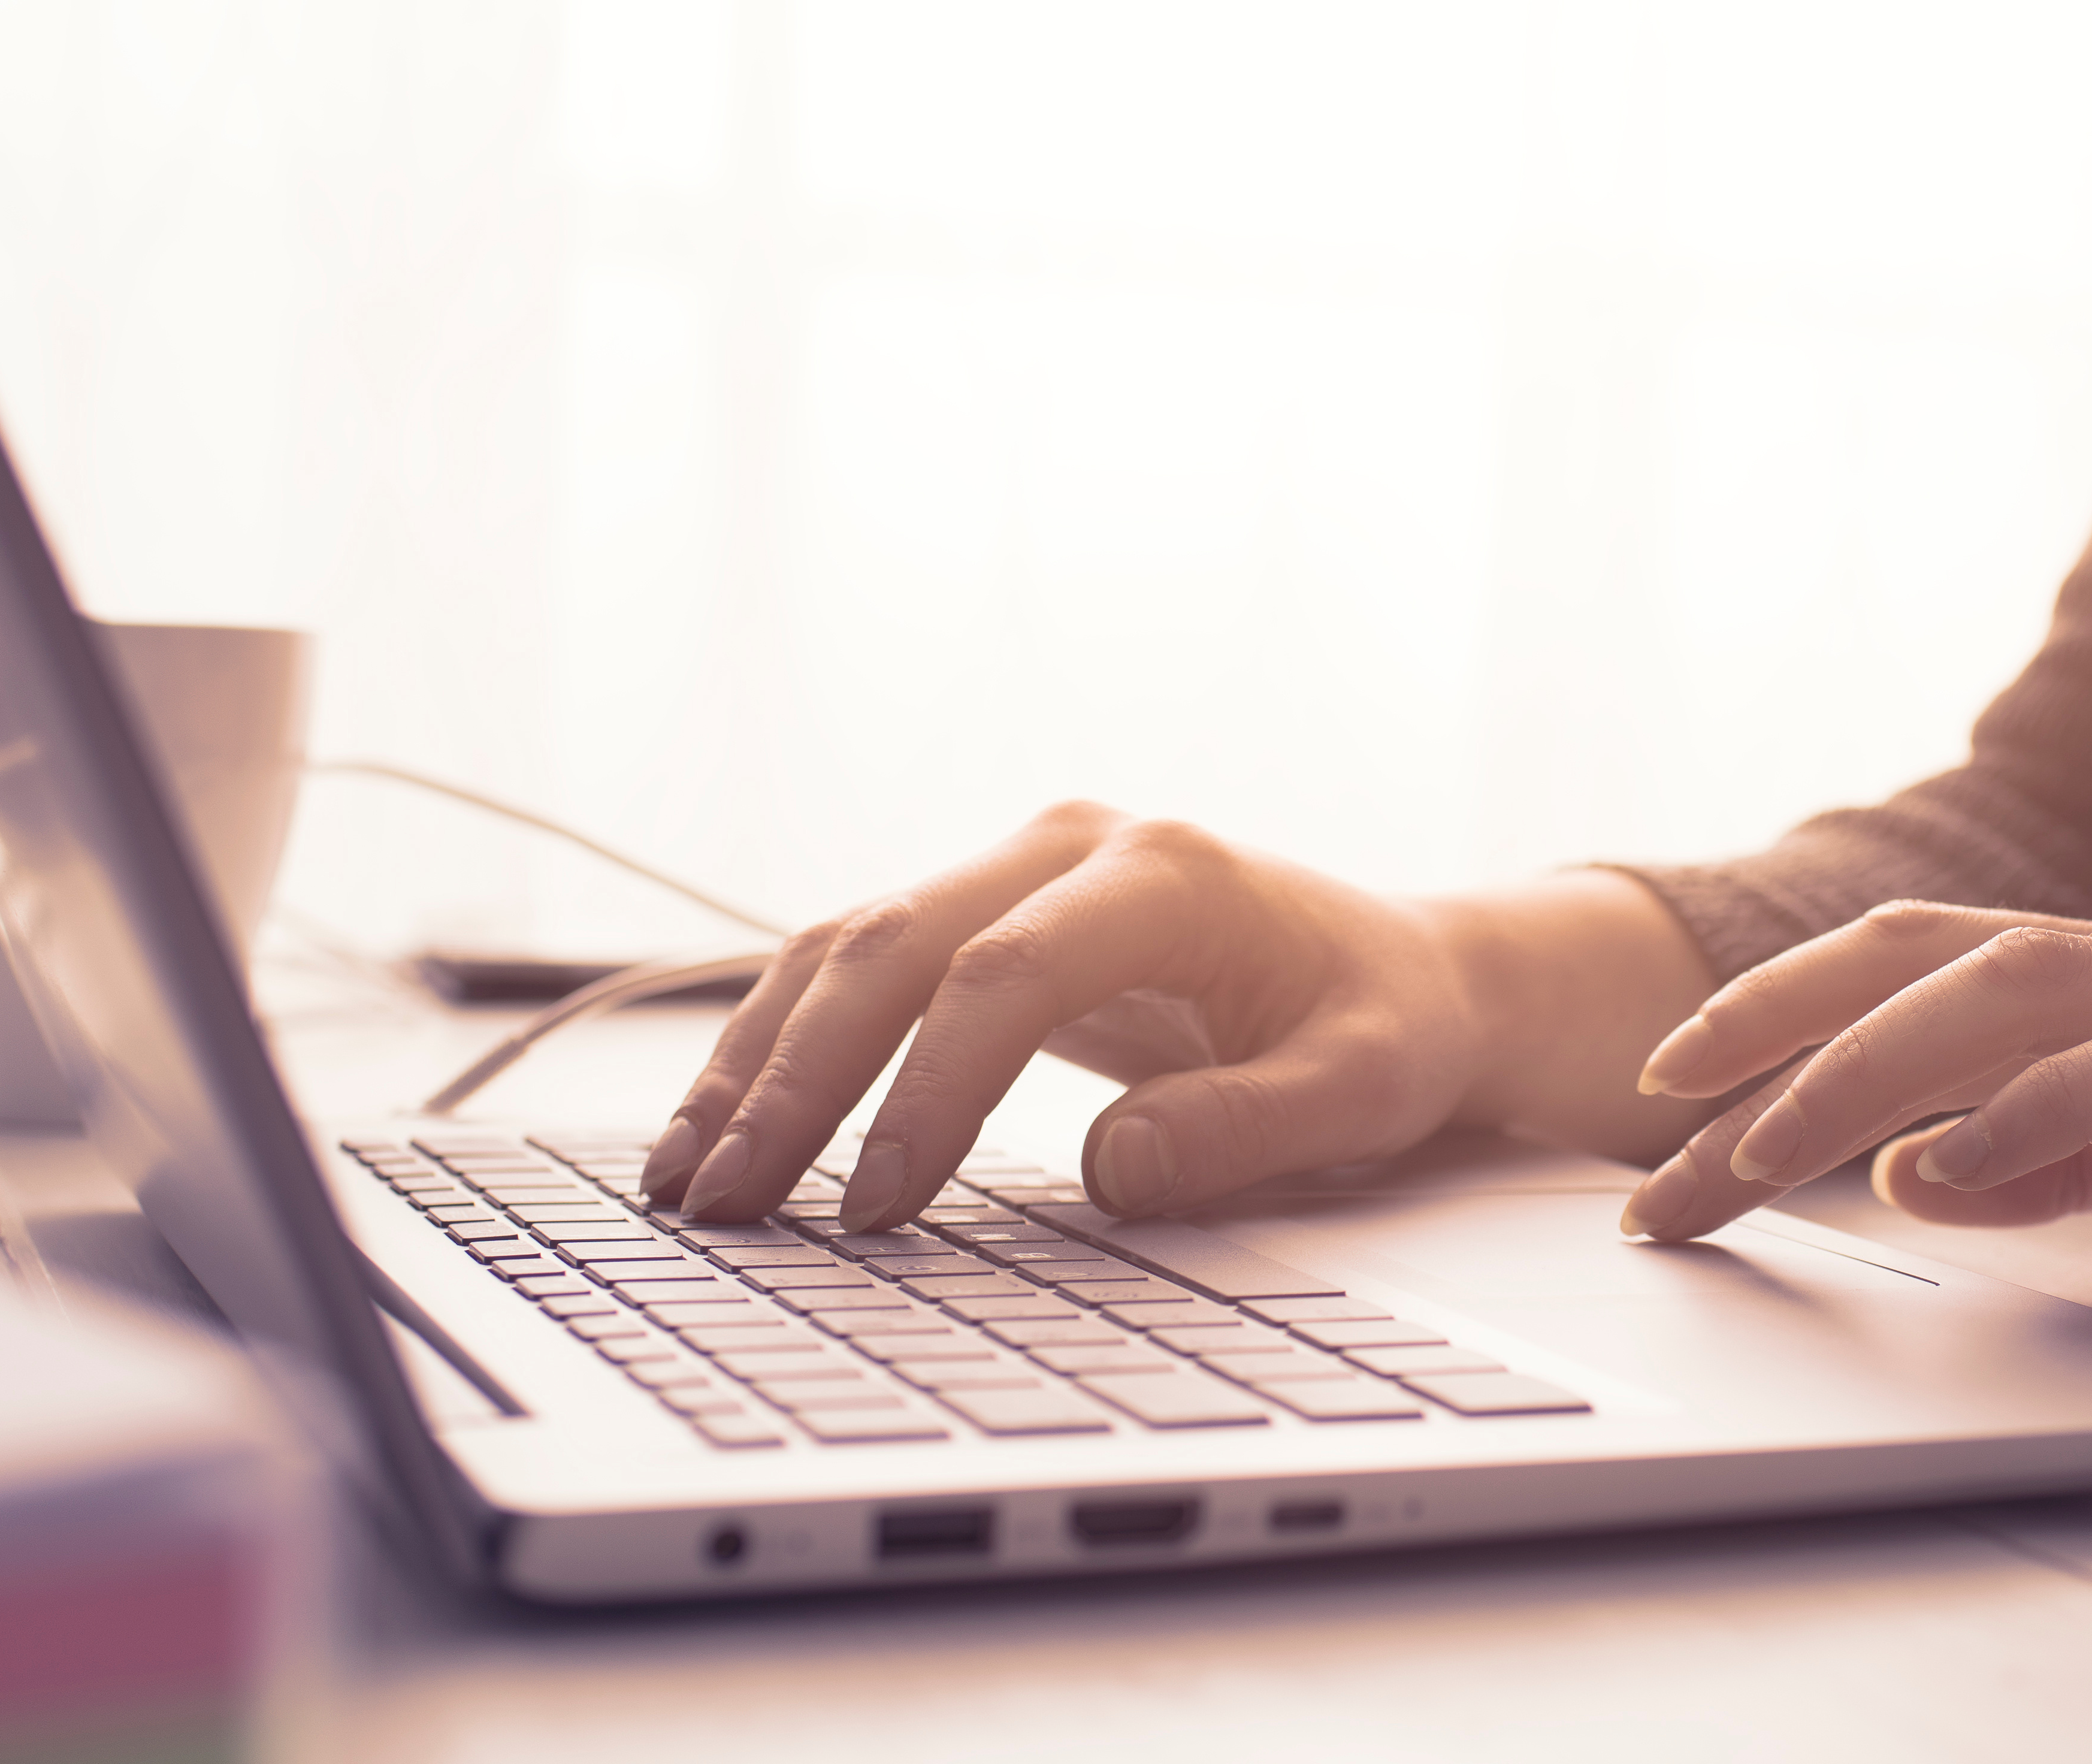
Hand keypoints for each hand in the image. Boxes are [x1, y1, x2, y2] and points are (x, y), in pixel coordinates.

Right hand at [634, 803, 1719, 1234]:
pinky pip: (854, 969)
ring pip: (845, 949)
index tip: (879, 1205)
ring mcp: (1015, 870)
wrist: (1403, 969)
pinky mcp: (981, 914)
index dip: (929, 1089)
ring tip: (688, 1183)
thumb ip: (1250, 1127)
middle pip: (893, 946)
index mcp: (1165, 873)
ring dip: (759, 1063)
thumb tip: (1110, 1171)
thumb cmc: (1389, 1026)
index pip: (1004, 974)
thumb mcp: (1366, 1088)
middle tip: (731, 1205)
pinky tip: (723, 1129)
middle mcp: (1069, 846)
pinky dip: (780, 1046)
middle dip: (801, 1080)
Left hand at [1623, 901, 2091, 1365]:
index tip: (1677, 1100)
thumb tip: (1925, 1168)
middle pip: (1930, 964)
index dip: (1790, 1016)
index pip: (1931, 972)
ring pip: (2007, 1001)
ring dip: (1859, 1075)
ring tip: (1746, 1151)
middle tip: (1649, 1124)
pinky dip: (2030, 1112)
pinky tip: (1943, 1166)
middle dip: (1773, 1036)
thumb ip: (2077, 1160)